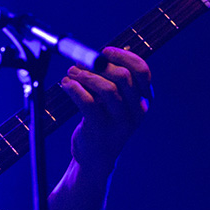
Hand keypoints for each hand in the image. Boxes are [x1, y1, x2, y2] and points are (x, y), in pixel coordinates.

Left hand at [60, 47, 151, 172]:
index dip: (123, 57)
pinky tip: (66, 85)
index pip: (142, 71)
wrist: (95, 158)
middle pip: (123, 77)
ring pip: (107, 89)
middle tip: (80, 64)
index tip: (104, 52)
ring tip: (71, 74)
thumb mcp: (114, 102)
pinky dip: (74, 89)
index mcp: (143, 100)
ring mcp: (120, 123)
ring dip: (85, 76)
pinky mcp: (100, 130)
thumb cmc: (103, 122)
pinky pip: (87, 102)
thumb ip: (111, 80)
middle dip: (99, 65)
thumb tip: (96, 56)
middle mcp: (136, 111)